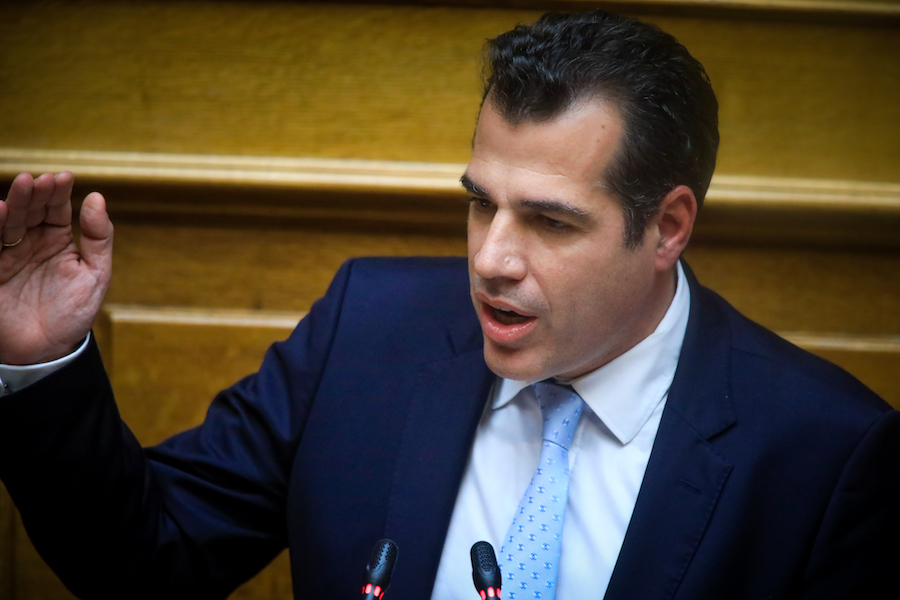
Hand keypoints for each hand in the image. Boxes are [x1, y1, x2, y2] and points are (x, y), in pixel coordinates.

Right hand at [0, 172, 112, 364]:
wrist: (45, 351)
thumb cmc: (73, 314)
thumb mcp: (95, 275)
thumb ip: (98, 238)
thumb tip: (97, 198)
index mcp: (57, 240)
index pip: (56, 209)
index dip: (59, 193)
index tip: (64, 178)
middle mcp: (30, 242)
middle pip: (31, 210)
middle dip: (35, 193)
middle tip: (40, 180)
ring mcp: (7, 255)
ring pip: (8, 222)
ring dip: (15, 203)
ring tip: (24, 185)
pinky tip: (0, 211)